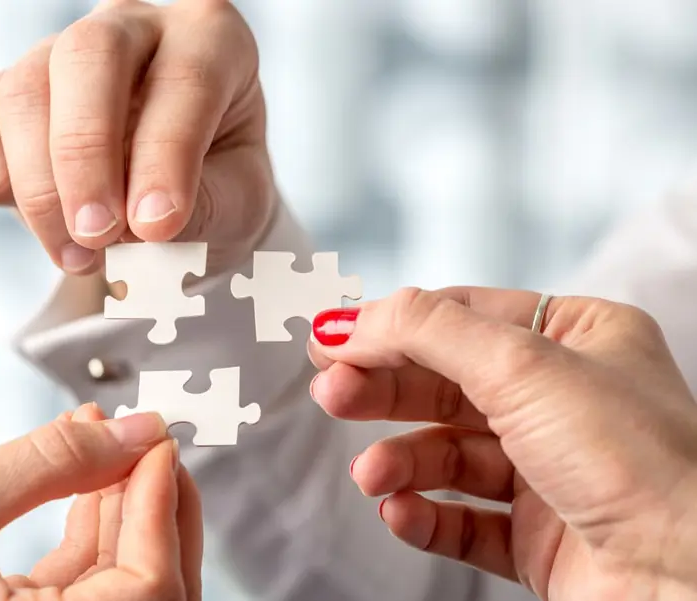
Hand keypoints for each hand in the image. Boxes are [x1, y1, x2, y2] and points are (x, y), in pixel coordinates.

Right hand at [0, 0, 272, 276]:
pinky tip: (42, 225)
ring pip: (22, 91)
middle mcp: (132, 28)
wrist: (173, 204)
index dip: (165, 156)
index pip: (186, 80)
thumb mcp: (238, 203)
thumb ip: (203, 208)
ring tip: (80, 255)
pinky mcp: (2, 90)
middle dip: (85, 154)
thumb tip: (139, 226)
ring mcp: (59, 52)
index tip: (157, 226)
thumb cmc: (218, 190)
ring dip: (40, 187)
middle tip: (97, 234)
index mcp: (210, 40)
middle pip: (87, 56)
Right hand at [0, 404, 202, 600]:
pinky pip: (81, 575)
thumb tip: (137, 432)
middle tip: (151, 441)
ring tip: (113, 440)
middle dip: (157, 507)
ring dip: (123, 503)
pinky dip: (91, 519)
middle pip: (148, 586)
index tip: (161, 442)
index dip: (164, 508)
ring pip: (118, 576)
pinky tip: (85, 470)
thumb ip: (53, 464)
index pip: (148, 588)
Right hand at [307, 287, 696, 600]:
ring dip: (401, 460)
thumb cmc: (640, 461)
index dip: (393, 326)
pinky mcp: (542, 537)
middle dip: (385, 390)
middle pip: (447, 383)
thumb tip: (351, 318)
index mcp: (579, 339)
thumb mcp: (523, 364)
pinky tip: (401, 512)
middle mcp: (566, 401)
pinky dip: (426, 516)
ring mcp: (552, 471)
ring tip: (372, 475)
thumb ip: (428, 330)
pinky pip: (465, 520)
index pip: (463, 316)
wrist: (689, 585)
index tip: (333, 339)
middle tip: (332, 394)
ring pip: (450, 455)